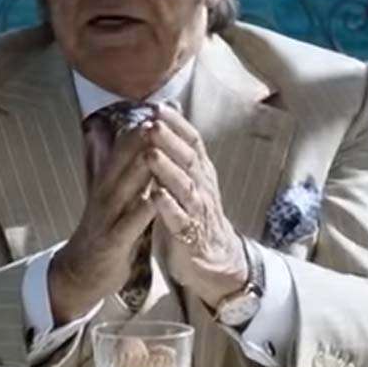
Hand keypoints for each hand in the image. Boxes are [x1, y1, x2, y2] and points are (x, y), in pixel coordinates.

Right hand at [49, 128, 155, 323]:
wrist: (80, 273)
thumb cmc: (99, 230)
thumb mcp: (99, 192)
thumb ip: (101, 162)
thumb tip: (97, 130)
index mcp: (106, 184)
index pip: (121, 152)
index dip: (137, 131)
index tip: (155, 109)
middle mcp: (104, 197)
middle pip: (122, 165)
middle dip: (139, 143)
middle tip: (156, 119)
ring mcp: (107, 219)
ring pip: (125, 190)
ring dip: (140, 170)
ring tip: (155, 150)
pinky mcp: (112, 242)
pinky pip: (128, 225)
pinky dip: (141, 212)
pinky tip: (155, 200)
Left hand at [145, 104, 247, 307]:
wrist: (216, 259)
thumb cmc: (196, 215)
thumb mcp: (190, 181)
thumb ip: (179, 154)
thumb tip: (167, 121)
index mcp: (201, 173)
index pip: (193, 142)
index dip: (177, 124)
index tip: (158, 107)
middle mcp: (203, 188)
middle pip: (189, 160)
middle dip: (171, 141)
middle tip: (153, 123)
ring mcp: (199, 212)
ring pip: (185, 187)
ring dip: (168, 170)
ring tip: (151, 154)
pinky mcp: (191, 236)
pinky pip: (180, 220)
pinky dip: (169, 207)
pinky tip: (156, 196)